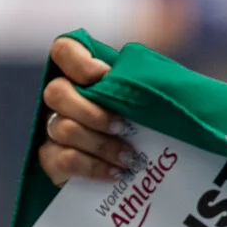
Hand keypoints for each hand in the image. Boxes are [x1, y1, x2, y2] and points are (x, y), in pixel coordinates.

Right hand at [36, 36, 139, 186]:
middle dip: (92, 112)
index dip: (79, 62)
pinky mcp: (52, 160)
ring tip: (130, 158)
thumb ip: (150, 85)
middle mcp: (62, 99)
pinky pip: (64, 160)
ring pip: (62, 128)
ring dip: (101, 144)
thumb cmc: (150, 127)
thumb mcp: (154, 101)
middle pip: (56, 92)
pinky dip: (94, 167)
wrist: (135, 175)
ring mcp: (53, 129)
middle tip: (123, 127)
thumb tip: (173, 82)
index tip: (105, 76)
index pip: (64, 51)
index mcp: (83, 76)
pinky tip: (116, 174)